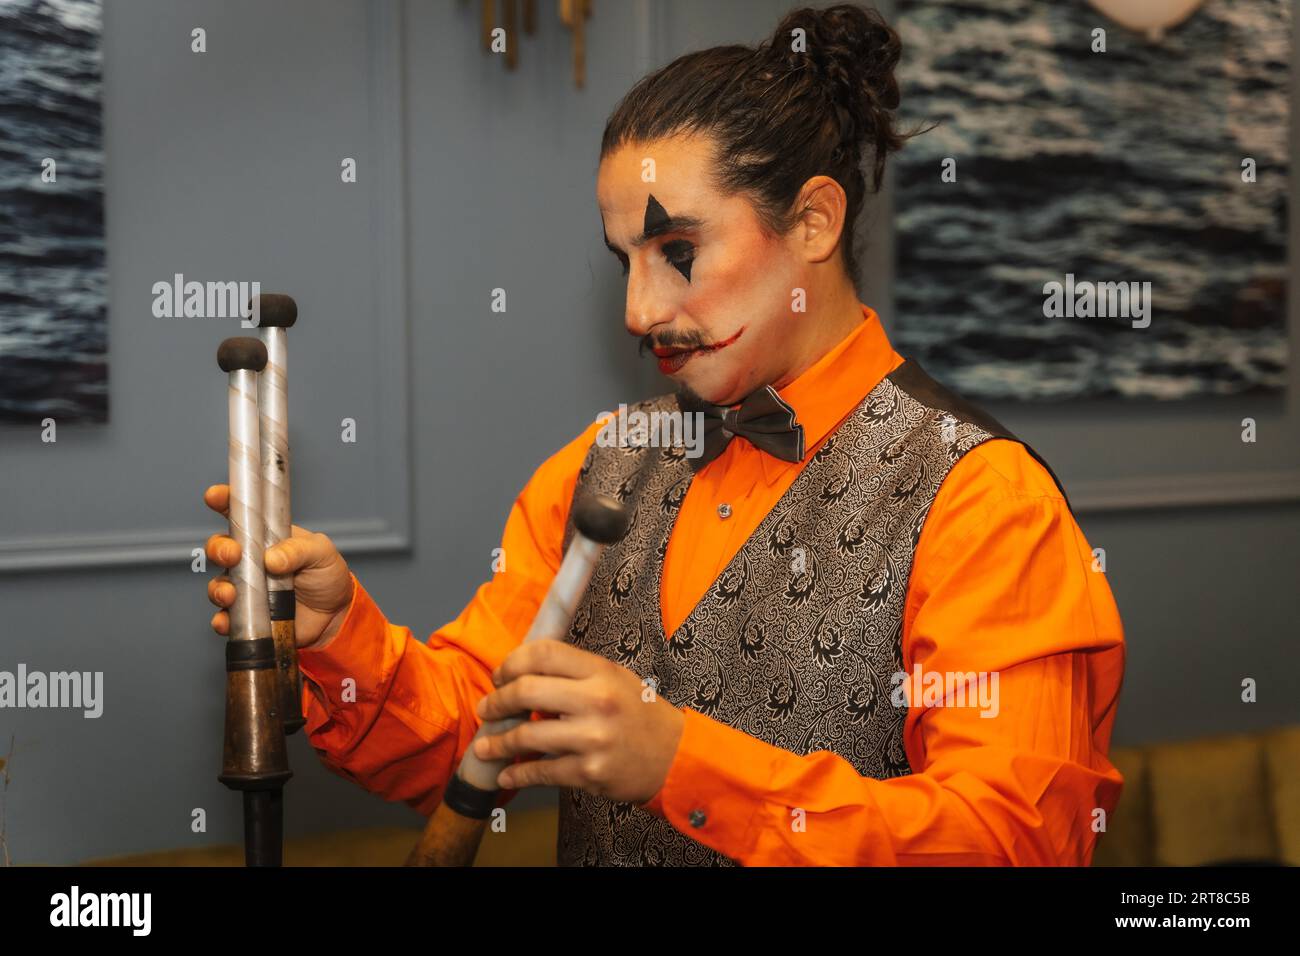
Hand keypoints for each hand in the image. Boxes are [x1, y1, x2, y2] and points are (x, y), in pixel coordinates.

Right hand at [203, 483, 353, 648]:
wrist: (334, 615)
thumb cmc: (327, 576)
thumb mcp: (322, 554)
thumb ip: (300, 550)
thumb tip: (272, 558)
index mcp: (267, 536)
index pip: (241, 514)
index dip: (224, 501)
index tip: (215, 496)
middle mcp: (251, 560)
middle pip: (221, 548)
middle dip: (219, 548)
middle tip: (232, 554)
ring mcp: (246, 587)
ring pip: (219, 584)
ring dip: (219, 588)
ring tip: (231, 595)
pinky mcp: (246, 615)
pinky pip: (225, 618)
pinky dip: (222, 620)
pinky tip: (227, 621)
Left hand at [473, 641, 684, 804]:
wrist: (676, 757)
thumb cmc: (640, 715)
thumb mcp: (616, 679)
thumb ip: (575, 674)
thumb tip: (523, 676)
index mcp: (600, 671)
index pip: (543, 653)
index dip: (511, 662)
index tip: (500, 676)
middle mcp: (596, 700)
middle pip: (526, 690)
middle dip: (497, 701)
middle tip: (487, 709)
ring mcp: (593, 738)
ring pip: (527, 736)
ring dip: (497, 743)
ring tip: (484, 747)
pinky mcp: (590, 772)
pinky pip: (542, 773)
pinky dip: (518, 775)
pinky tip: (507, 776)